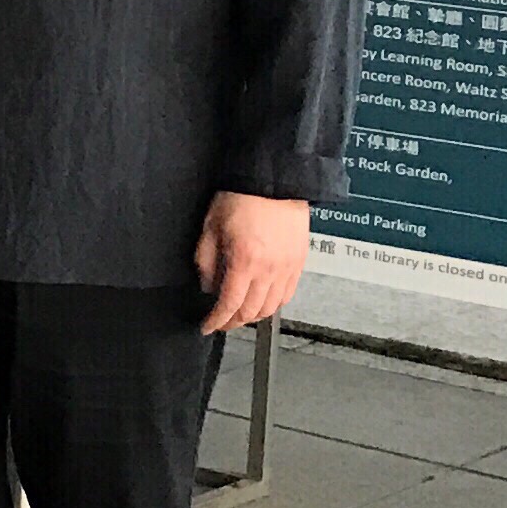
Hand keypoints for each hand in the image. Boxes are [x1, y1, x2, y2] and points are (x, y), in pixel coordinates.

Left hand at [196, 191, 311, 333]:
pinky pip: (287, 294)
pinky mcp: (299, 262)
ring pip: (272, 307)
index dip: (216, 321)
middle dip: (233, 322)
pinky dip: (274, 304)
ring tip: (240, 314)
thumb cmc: (240, 197)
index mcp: (244, 261)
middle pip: (251, 311)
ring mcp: (287, 268)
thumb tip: (208, 286)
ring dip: (254, 316)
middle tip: (221, 321)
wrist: (274, 181)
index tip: (207, 326)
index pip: (229, 305)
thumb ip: (206, 262)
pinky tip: (263, 301)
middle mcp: (269, 269)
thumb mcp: (210, 228)